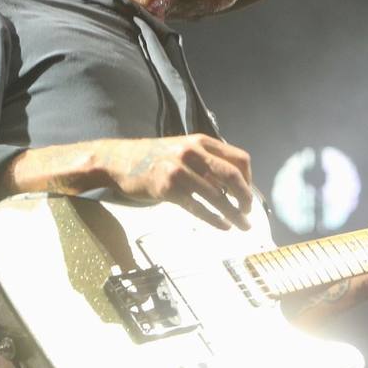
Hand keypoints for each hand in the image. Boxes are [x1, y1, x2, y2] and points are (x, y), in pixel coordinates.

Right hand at [100, 134, 253, 230]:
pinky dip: (214, 219)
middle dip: (245, 197)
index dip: (249, 178)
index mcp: (201, 141)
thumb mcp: (183, 149)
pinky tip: (222, 225)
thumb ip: (206, 161)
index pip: (238, 158)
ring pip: (217, 196)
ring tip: (242, 225)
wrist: (119, 160)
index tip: (247, 192)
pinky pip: (198, 207)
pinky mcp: (167, 189)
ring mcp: (179, 170)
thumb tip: (232, 183)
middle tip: (248, 211)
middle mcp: (193, 153)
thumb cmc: (153, 157)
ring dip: (234, 214)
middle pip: (232, 176)